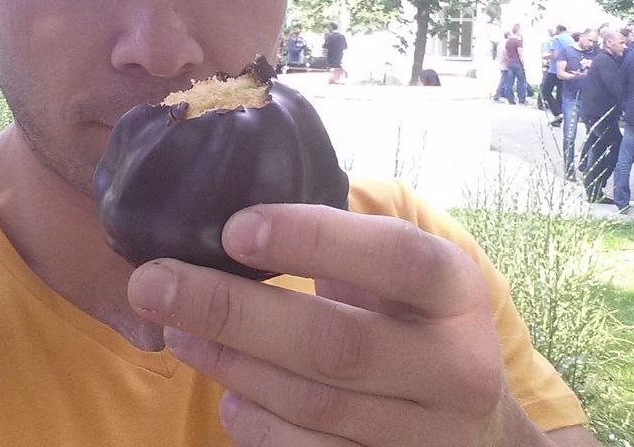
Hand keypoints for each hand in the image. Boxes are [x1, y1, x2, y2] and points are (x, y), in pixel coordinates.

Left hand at [127, 204, 546, 445]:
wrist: (479, 436)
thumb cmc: (414, 331)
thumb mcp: (404, 281)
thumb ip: (343, 247)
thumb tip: (227, 209)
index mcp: (458, 293)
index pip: (393, 257)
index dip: (313, 239)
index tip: (234, 228)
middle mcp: (456, 368)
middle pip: (335, 344)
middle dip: (231, 310)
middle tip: (153, 281)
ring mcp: (428, 436)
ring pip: (310, 403)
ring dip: (228, 363)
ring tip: (174, 326)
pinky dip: (255, 422)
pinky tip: (227, 392)